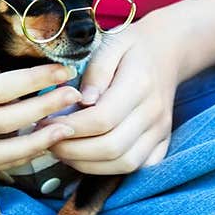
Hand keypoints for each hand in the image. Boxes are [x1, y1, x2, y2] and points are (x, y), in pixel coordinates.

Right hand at [0, 15, 82, 172]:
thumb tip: (27, 87)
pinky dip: (16, 156)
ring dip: (35, 145)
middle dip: (44, 111)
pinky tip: (41, 142)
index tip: (65, 72)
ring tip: (65, 129)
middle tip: (74, 97)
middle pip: (3, 125)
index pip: (0, 91)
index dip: (36, 83)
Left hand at [45, 10, 182, 175]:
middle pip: (112, 147)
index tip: (46, 122)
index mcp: (140, 84)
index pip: (102, 119)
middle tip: (48, 140)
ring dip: (88, 164)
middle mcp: (154, 112)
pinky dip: (110, 169)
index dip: (71, 127)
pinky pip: (138, 169)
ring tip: (63, 150)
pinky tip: (88, 157)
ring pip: (124, 164)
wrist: (168, 51)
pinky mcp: (162, 142)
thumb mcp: (111, 44)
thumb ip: (96, 71)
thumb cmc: (132, 46)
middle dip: (73, 150)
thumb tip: (83, 101)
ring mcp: (161, 131)